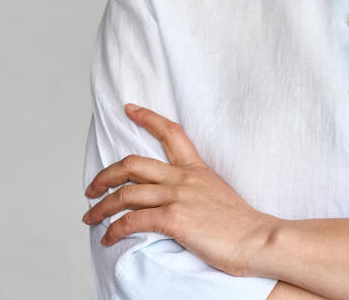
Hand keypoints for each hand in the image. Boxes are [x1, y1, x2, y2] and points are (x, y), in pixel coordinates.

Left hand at [81, 103, 279, 277]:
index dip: (147, 117)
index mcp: (196, 169)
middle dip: (106, 175)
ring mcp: (178, 196)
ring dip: (101, 207)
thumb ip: (196, 191)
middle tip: (92, 187)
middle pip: (133, 164)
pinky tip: (108, 238)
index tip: (129, 108)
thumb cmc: (241, 225)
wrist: (257, 239)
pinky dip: (114, 230)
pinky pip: (132, 221)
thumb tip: (179, 201)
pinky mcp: (173, 219)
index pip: (170, 133)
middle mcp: (184, 178)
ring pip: (126, 194)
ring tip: (90, 217)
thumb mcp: (218, 194)